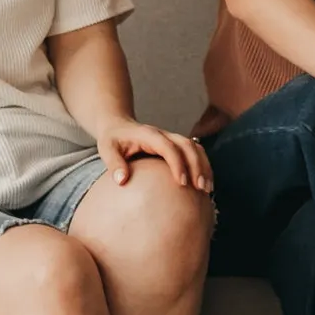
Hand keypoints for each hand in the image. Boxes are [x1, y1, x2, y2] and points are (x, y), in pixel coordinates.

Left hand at [96, 121, 212, 191]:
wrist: (118, 125)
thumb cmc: (112, 139)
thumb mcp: (106, 149)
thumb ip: (113, 163)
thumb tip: (122, 180)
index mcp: (149, 135)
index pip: (168, 147)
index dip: (177, 164)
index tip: (182, 183)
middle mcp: (164, 135)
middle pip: (188, 146)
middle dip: (197, 166)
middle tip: (201, 189)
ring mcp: (171, 139)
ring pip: (195, 147)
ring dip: (204, 166)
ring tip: (207, 189)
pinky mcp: (175, 145)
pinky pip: (194, 152)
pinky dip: (202, 165)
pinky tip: (204, 183)